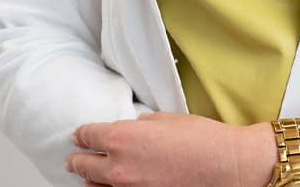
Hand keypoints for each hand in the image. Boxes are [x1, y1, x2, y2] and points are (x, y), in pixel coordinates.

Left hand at [65, 112, 250, 186]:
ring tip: (88, 177)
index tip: (79, 135)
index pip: (89, 136)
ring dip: (91, 180)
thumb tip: (133, 129)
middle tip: (73, 158)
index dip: (82, 134)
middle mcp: (118, 167)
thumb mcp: (166, 119)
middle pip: (85, 166)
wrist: (226, 167)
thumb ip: (141, 125)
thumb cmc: (201, 139)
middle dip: (78, 160)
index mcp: (122, 138)